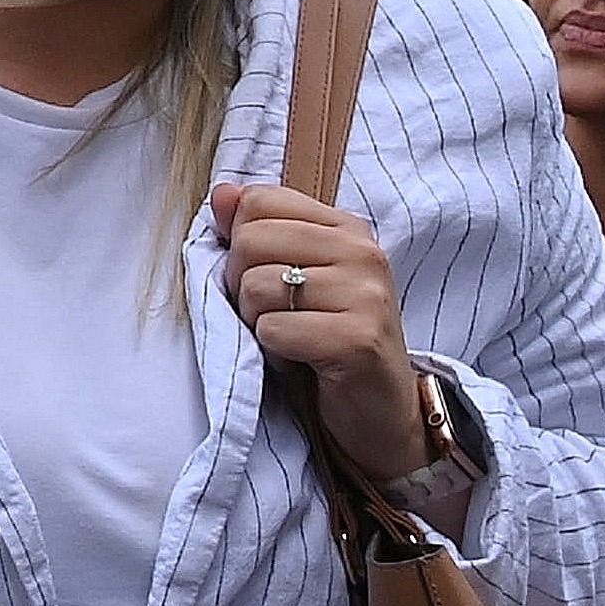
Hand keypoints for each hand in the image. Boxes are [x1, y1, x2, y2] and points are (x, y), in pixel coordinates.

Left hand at [208, 181, 437, 495]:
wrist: (382, 413)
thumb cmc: (327, 342)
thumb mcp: (291, 280)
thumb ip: (257, 231)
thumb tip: (222, 193)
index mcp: (346, 228)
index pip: (258, 201)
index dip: (241, 244)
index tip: (269, 278)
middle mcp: (362, 252)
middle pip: (250, 242)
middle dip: (243, 287)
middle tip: (278, 317)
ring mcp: (365, 295)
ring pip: (255, 287)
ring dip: (258, 324)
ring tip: (293, 340)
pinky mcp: (357, 340)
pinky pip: (272, 330)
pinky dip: (273, 353)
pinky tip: (302, 362)